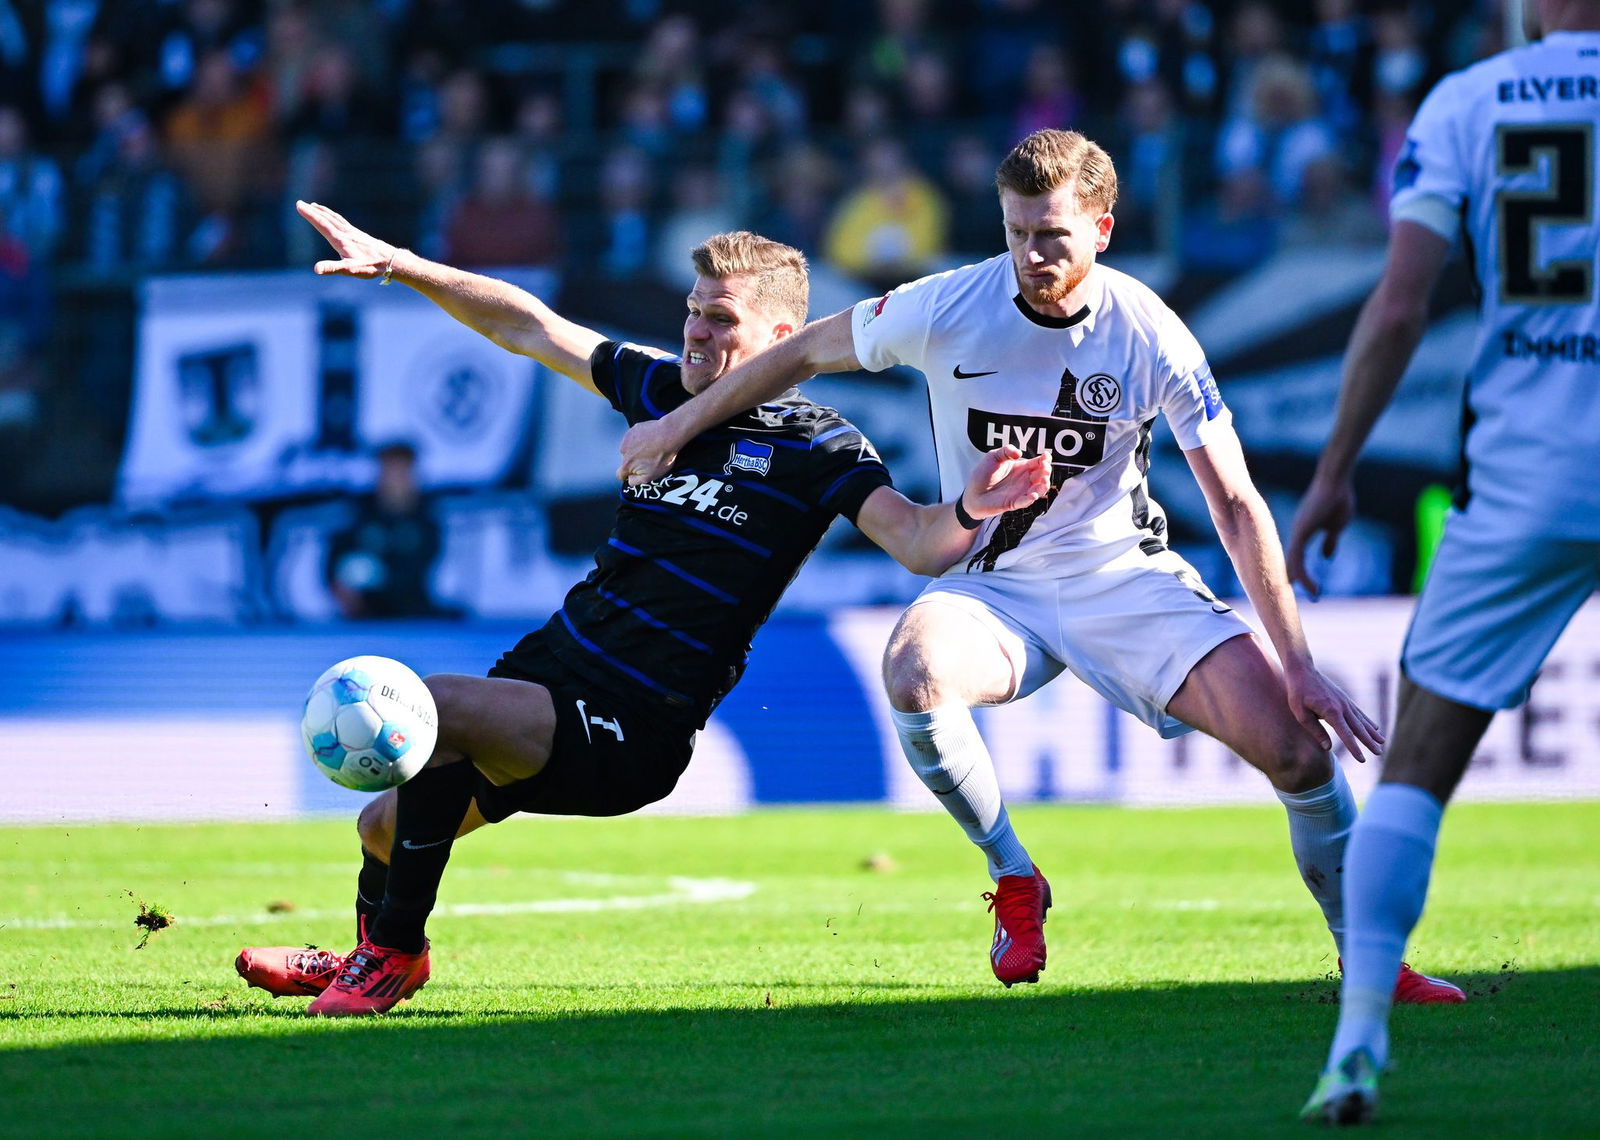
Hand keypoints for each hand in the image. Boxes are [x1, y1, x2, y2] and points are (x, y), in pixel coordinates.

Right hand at [296, 200, 396, 278]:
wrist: (391, 260)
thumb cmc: (371, 266)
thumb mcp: (350, 270)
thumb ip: (332, 268)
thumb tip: (316, 269)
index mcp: (341, 240)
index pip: (322, 224)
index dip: (310, 215)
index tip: (299, 205)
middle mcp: (346, 233)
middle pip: (327, 219)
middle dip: (313, 211)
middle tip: (300, 203)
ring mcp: (353, 233)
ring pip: (335, 219)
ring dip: (324, 212)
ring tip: (315, 206)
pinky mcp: (359, 235)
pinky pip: (343, 222)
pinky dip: (335, 217)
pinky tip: (335, 219)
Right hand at [617, 418, 682, 485]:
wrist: (669, 435)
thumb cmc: (662, 456)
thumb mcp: (651, 476)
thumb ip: (636, 481)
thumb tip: (629, 480)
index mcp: (626, 464)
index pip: (620, 474)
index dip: (627, 476)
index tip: (635, 474)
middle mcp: (623, 451)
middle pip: (625, 461)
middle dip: (634, 462)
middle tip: (648, 459)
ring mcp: (627, 439)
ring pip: (629, 449)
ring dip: (636, 450)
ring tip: (650, 449)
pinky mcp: (633, 430)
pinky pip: (633, 438)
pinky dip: (639, 440)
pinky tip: (650, 441)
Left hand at [963, 445, 1051, 517]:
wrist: (971, 492)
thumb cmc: (982, 474)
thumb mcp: (993, 456)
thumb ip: (1005, 451)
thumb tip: (1019, 453)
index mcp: (1021, 468)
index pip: (1038, 463)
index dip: (1045, 459)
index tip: (1046, 455)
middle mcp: (1024, 480)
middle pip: (1042, 476)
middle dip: (1046, 471)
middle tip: (1044, 467)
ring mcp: (1020, 492)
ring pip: (1039, 490)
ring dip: (1043, 486)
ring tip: (1043, 481)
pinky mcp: (1014, 503)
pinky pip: (1025, 502)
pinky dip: (1030, 499)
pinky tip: (1032, 495)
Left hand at [1284, 662, 1384, 761]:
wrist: (1302, 670)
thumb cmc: (1297, 693)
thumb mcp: (1300, 713)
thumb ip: (1315, 730)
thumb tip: (1328, 748)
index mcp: (1331, 712)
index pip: (1346, 734)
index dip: (1354, 748)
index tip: (1362, 759)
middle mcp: (1342, 707)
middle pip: (1358, 728)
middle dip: (1369, 742)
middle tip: (1379, 753)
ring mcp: (1345, 702)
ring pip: (1362, 720)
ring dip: (1372, 732)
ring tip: (1382, 742)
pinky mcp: (1344, 698)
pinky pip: (1359, 712)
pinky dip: (1368, 720)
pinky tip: (1375, 727)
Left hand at [1285, 475, 1354, 598]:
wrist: (1336, 480)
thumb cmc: (1337, 499)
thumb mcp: (1335, 526)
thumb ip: (1329, 541)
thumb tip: (1326, 557)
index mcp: (1302, 534)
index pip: (1294, 559)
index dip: (1296, 575)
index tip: (1301, 591)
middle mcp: (1296, 534)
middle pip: (1288, 564)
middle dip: (1293, 584)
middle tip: (1300, 602)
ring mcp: (1297, 533)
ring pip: (1292, 565)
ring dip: (1302, 583)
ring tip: (1315, 596)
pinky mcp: (1301, 531)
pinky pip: (1298, 559)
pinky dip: (1304, 575)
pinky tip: (1311, 587)